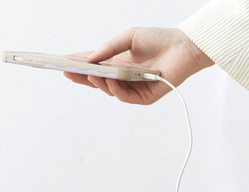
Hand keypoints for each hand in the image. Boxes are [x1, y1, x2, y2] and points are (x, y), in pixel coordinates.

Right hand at [65, 28, 213, 104]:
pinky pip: (123, 96)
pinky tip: (110, 80)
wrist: (184, 47)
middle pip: (97, 81)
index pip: (94, 66)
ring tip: (89, 73)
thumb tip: (90, 58)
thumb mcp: (128, 37)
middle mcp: (123, 77)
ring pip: (108, 90)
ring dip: (98, 82)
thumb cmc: (159, 40)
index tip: (64, 62)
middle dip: (81, 77)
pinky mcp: (142, 98)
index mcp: (118, 63)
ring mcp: (131, 89)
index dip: (79, 65)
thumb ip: (108, 48)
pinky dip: (115, 88)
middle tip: (67, 72)